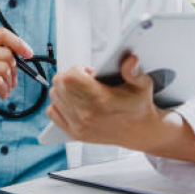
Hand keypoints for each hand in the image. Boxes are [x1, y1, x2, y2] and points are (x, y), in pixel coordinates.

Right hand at [0, 28, 32, 122]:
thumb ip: (3, 54)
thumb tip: (25, 51)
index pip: (1, 33)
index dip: (18, 42)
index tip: (28, 53)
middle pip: (6, 53)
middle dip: (15, 69)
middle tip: (12, 80)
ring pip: (4, 68)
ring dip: (10, 81)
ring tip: (6, 88)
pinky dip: (4, 90)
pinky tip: (1, 94)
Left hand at [46, 55, 160, 149]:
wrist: (141, 133)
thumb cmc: (139, 107)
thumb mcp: (142, 85)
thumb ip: (133, 71)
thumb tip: (130, 60)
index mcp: (101, 100)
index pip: (69, 78)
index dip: (77, 69)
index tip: (87, 72)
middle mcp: (87, 114)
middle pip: (59, 84)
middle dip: (70, 77)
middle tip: (84, 80)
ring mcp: (79, 125)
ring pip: (54, 96)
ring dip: (64, 89)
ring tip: (80, 90)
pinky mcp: (75, 133)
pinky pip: (52, 112)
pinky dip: (59, 104)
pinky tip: (73, 102)